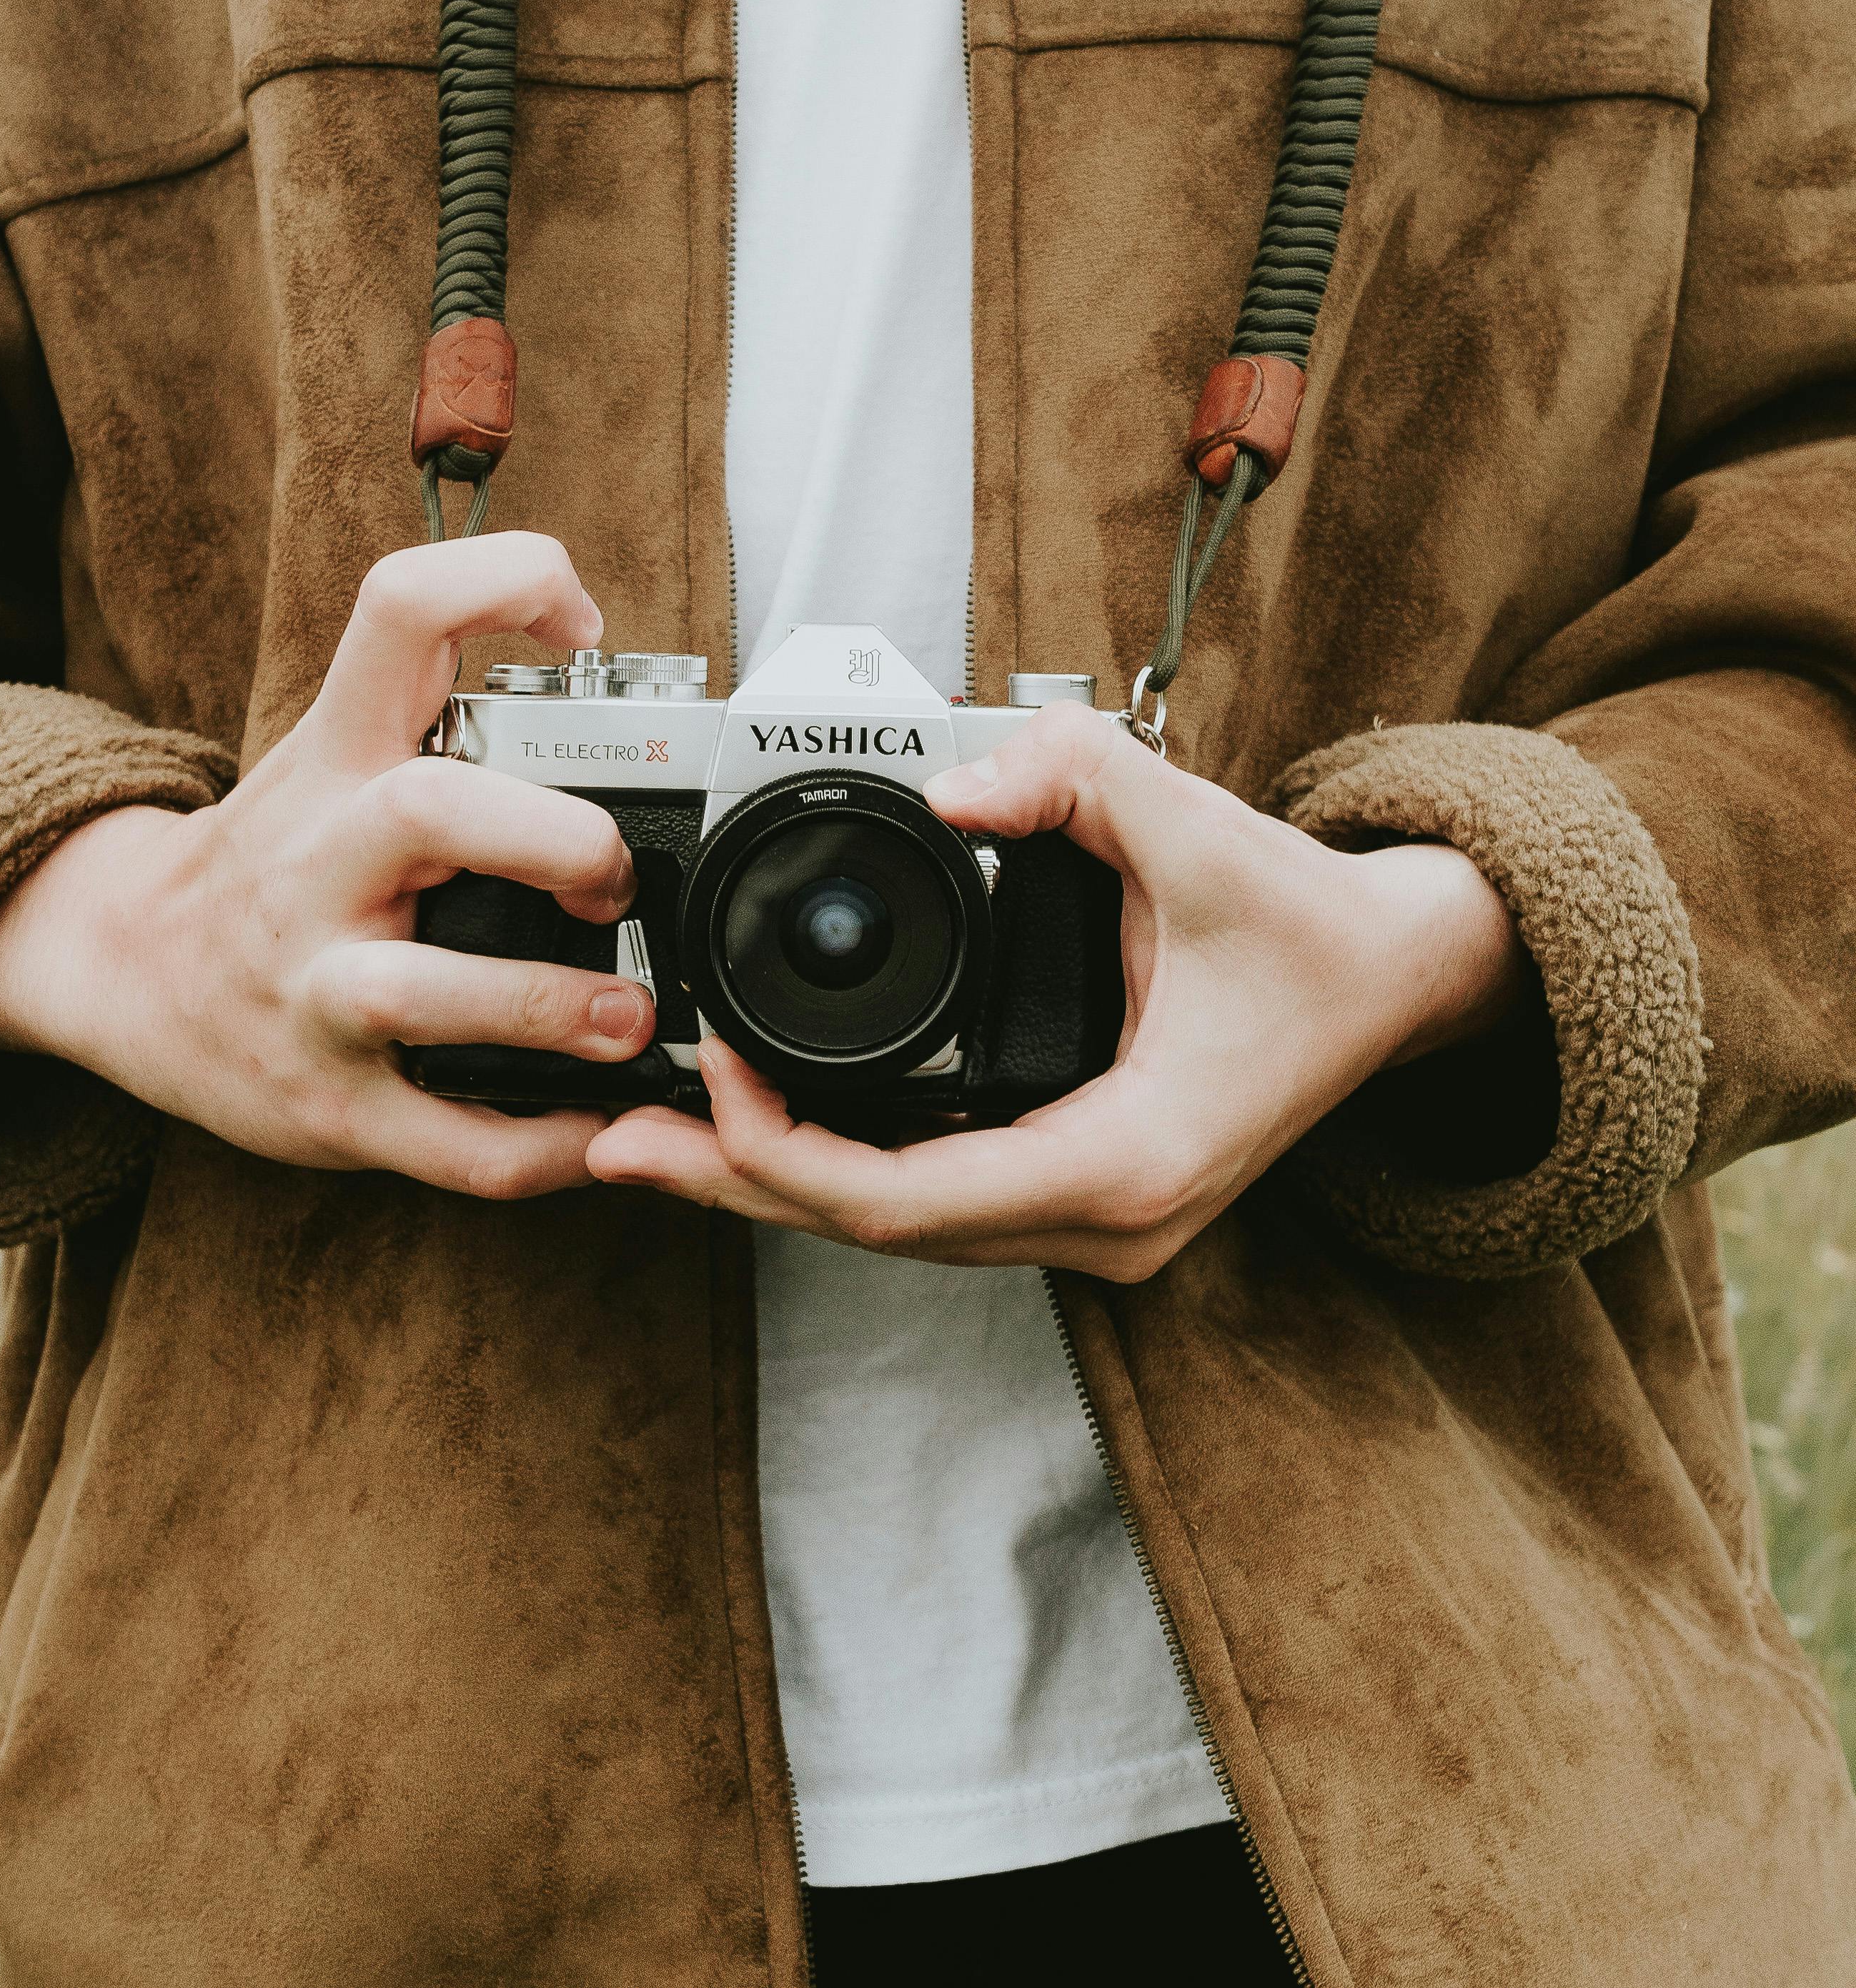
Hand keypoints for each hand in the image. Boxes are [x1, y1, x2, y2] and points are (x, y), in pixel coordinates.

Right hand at [0, 536, 656, 1198]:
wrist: (123, 969)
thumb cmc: (276, 857)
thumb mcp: (333, 758)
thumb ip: (447, 718)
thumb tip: (618, 697)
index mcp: (336, 757)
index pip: (402, 611)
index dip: (505, 583)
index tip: (584, 625)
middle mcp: (318, 860)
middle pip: (427, 810)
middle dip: (551, 840)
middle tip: (615, 879)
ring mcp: (312, 990)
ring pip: (418, 994)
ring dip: (546, 1009)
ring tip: (625, 1020)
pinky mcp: (326, 1105)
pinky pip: (442, 1141)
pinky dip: (534, 1149)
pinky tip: (590, 1129)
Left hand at [589, 703, 1527, 1278]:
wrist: (1397, 982)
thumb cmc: (1311, 930)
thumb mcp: (1204, 834)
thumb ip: (1077, 778)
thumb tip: (958, 783)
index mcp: (1125, 1159)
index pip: (907, 1202)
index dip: (785, 1156)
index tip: (713, 1077)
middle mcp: (1104, 1220)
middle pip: (880, 1234)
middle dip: (742, 1184)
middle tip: (616, 1143)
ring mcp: (1095, 1222)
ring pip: (902, 1229)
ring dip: (780, 1183)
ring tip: (663, 1137)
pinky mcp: (1083, 1194)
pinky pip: (936, 1201)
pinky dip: (844, 1168)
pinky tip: (772, 1133)